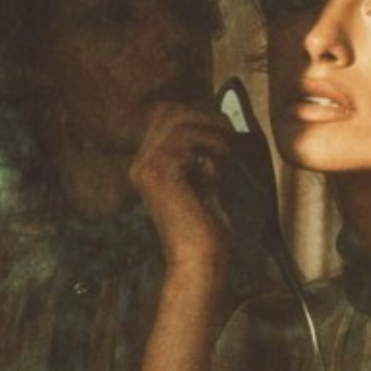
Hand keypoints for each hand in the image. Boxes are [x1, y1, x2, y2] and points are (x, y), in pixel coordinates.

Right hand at [128, 101, 235, 276]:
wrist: (200, 259)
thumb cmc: (208, 227)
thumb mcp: (205, 182)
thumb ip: (202, 154)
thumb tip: (219, 122)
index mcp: (147, 166)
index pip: (165, 115)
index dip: (197, 114)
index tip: (224, 131)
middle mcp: (140, 164)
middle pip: (171, 112)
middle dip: (205, 118)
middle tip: (229, 137)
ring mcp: (146, 167)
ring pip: (181, 122)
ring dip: (211, 135)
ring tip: (225, 157)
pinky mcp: (159, 172)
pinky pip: (187, 140)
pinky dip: (209, 150)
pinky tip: (216, 172)